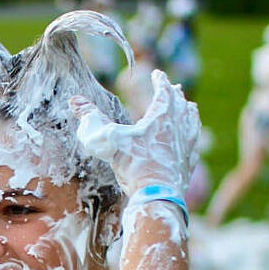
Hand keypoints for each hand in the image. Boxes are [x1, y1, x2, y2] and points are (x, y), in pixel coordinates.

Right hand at [71, 69, 200, 195]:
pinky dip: (192, 134)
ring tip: (189, 107)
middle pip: (180, 103)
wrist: (157, 196)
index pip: (164, 90)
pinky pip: (194, 142)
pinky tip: (191, 138)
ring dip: (188, 112)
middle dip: (175, 94)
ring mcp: (187, 144)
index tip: (157, 73)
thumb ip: (90, 118)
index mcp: (163, 115)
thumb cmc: (133, 165)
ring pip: (191, 121)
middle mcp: (179, 126)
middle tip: (173, 88)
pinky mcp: (190, 162)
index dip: (159, 80)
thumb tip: (74, 100)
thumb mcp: (106, 140)